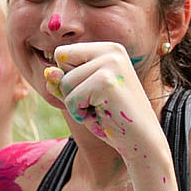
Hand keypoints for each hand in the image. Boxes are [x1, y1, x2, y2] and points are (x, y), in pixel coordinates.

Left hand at [43, 42, 158, 152]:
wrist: (142, 141)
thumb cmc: (111, 119)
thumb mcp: (80, 97)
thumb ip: (62, 82)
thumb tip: (48, 72)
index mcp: (108, 48)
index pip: (62, 54)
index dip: (69, 78)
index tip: (93, 92)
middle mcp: (111, 50)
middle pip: (61, 63)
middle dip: (70, 90)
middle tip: (97, 102)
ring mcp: (111, 63)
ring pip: (64, 83)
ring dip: (76, 104)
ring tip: (101, 109)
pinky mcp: (106, 81)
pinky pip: (71, 99)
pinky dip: (81, 114)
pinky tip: (102, 116)